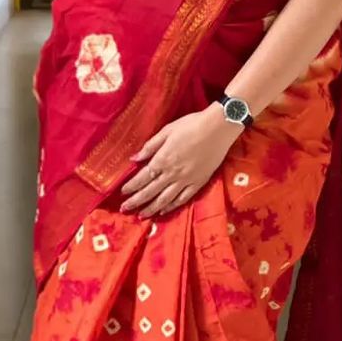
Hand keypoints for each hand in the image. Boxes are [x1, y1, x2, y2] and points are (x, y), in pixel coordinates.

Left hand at [120, 105, 240, 216]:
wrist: (219, 128)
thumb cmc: (192, 125)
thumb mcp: (167, 131)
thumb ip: (150, 146)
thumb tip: (134, 158)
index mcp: (163, 159)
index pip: (142, 177)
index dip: (131, 186)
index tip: (122, 193)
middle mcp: (172, 173)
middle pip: (150, 191)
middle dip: (136, 201)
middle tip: (124, 209)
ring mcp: (186, 180)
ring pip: (165, 199)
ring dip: (151, 208)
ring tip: (141, 216)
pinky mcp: (199, 183)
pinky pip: (183, 199)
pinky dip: (172, 206)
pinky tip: (164, 211)